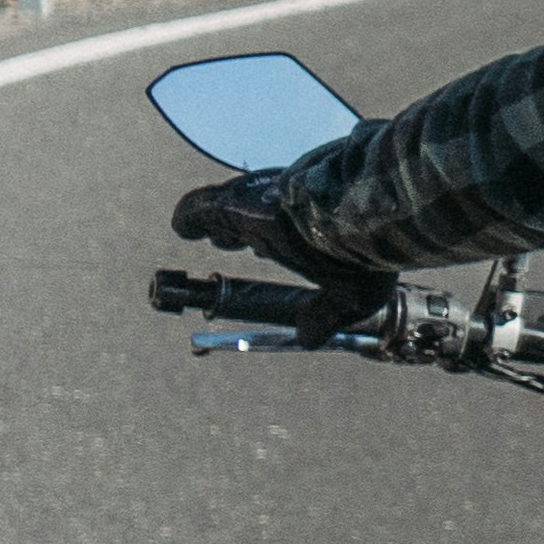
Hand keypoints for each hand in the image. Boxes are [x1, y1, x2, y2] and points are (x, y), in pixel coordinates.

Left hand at [169, 174, 381, 313]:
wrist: (356, 215)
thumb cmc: (361, 253)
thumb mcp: (350, 296)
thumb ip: (325, 315)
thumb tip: (309, 338)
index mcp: (311, 229)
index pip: (282, 234)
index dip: (268, 244)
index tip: (260, 252)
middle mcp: (282, 212)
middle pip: (250, 220)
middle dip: (236, 232)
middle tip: (225, 241)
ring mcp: (258, 206)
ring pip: (225, 211)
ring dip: (214, 225)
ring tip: (195, 230)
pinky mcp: (235, 205)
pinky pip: (201, 209)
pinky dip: (190, 219)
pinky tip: (182, 227)